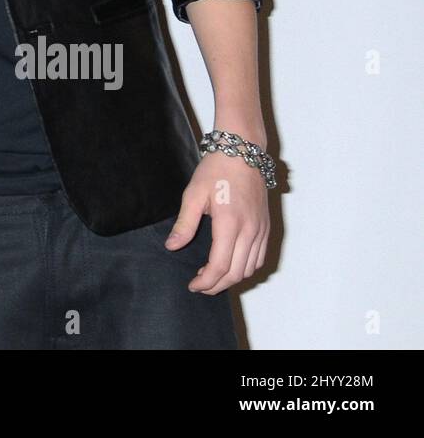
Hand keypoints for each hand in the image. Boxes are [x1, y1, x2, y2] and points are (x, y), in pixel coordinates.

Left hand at [164, 152, 270, 293]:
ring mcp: (261, 230)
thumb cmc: (216, 170)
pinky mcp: (265, 227)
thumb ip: (184, 224)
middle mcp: (250, 231)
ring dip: (232, 278)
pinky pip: (259, 258)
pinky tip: (231, 264)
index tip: (192, 286)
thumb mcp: (193, 194)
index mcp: (230, 224)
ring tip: (211, 276)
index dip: (206, 281)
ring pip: (250, 268)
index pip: (220, 266)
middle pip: (237, 273)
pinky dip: (246, 268)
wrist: (243, 152)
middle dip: (217, 285)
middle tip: (199, 285)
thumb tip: (172, 246)